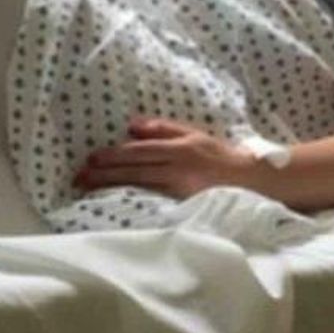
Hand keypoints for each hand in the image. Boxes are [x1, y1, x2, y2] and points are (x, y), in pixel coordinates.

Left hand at [72, 117, 261, 200]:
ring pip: (141, 186)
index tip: (91, 159)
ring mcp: (182, 189)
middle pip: (136, 169)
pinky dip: (135, 202)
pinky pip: (155, 203)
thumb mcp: (194, 135)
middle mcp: (179, 167)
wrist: (254, 180)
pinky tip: (116, 205)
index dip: (114, 155)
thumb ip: (164, 129)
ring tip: (89, 189)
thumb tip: (131, 126)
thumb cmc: (220, 157)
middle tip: (79, 177)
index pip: (140, 151)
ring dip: (113, 187)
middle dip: (105, 173)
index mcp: (180, 148)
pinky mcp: (187, 205)